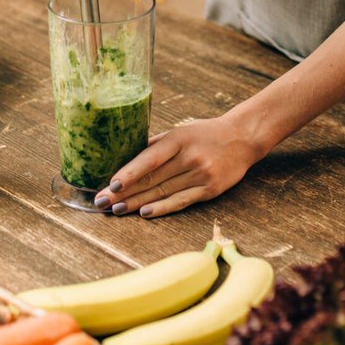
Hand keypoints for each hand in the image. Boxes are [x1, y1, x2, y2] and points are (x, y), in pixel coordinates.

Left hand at [92, 116, 264, 217]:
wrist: (242, 138)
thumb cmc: (205, 134)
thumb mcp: (180, 131)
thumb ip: (156, 145)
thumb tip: (125, 159)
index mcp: (179, 139)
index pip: (149, 159)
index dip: (129, 173)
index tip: (110, 184)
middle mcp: (189, 157)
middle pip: (152, 179)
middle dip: (124, 192)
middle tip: (102, 202)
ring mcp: (201, 175)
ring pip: (163, 192)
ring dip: (137, 203)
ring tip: (117, 210)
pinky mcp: (210, 190)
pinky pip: (181, 201)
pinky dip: (162, 208)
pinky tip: (145, 213)